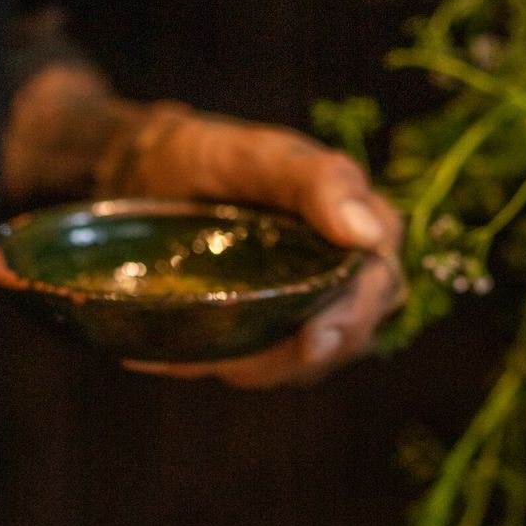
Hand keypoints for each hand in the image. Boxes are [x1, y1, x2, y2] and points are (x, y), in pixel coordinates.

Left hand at [107, 106, 404, 387]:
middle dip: (300, 357)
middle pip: (350, 334)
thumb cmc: (208, 157)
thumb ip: (317, 181)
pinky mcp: (267, 333)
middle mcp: (341, 272)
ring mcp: (306, 307)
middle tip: (244, 364)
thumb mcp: (257, 157)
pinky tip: (175, 357)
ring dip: (257, 368)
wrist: (146, 176)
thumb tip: (367, 236)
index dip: (354, 314)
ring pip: (305, 363)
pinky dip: (221, 366)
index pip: (380, 279)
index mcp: (357, 224)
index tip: (313, 337)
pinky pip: (260, 367)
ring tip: (201, 353)